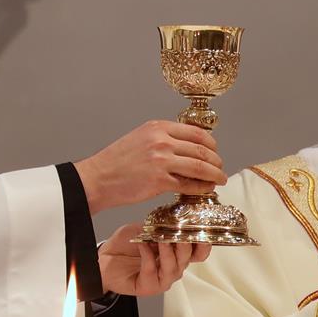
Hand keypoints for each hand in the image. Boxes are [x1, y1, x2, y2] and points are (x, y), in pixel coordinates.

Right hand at [75, 121, 225, 211]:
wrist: (97, 178)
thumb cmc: (116, 161)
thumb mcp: (140, 137)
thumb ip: (163, 138)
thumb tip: (188, 146)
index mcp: (158, 127)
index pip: (196, 132)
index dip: (211, 144)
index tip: (214, 151)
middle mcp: (162, 141)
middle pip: (202, 150)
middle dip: (216, 161)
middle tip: (220, 168)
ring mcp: (161, 161)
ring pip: (200, 167)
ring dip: (214, 175)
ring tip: (219, 179)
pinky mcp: (159, 181)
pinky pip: (189, 185)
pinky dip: (201, 188)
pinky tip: (205, 189)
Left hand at [97, 224, 208, 296]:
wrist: (103, 259)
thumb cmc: (125, 246)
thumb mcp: (145, 229)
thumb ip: (160, 226)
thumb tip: (174, 217)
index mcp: (176, 255)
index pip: (199, 252)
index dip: (204, 242)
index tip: (202, 228)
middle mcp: (173, 269)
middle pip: (188, 258)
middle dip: (186, 244)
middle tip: (181, 231)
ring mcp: (162, 280)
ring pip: (173, 267)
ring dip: (168, 252)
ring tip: (162, 239)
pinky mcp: (148, 287)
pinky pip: (152, 271)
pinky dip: (148, 257)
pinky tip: (142, 245)